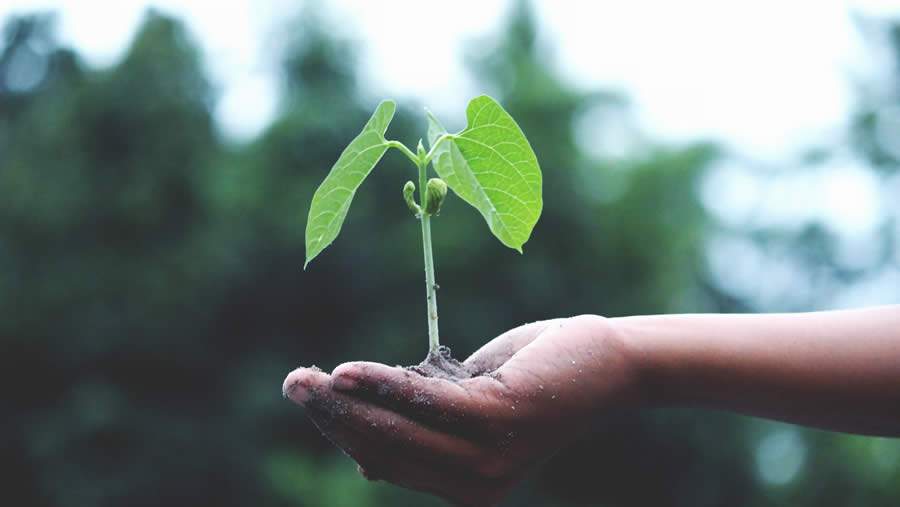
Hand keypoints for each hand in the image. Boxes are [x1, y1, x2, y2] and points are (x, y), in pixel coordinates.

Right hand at [282, 315, 639, 505]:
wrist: (607, 363)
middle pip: (382, 449)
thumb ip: (424, 429)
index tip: (309, 397)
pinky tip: (347, 371)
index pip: (386, 461)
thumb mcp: (470, 407)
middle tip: (292, 383)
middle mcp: (473, 486)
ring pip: (396, 430)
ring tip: (306, 378)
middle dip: (331, 417)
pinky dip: (383, 384)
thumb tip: (363, 460)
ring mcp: (486, 458)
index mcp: (463, 486)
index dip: (341, 431)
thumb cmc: (535, 379)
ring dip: (344, 402)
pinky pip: (424, 401)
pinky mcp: (498, 420)